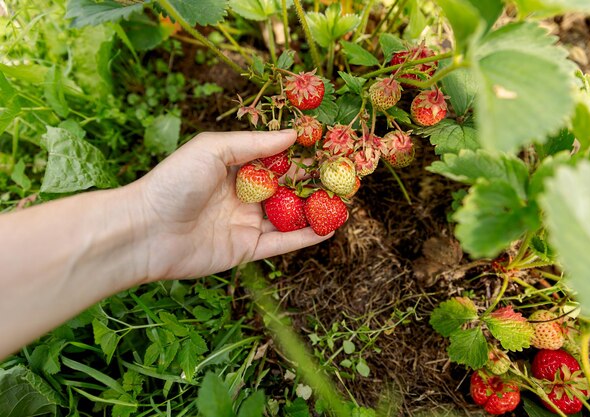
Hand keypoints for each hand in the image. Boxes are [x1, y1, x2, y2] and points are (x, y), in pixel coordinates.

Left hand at [133, 130, 330, 280]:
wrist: (145, 231)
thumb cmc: (173, 182)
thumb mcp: (212, 149)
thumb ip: (253, 143)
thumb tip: (293, 135)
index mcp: (233, 168)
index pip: (275, 159)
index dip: (300, 154)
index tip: (327, 147)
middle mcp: (242, 195)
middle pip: (286, 188)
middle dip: (313, 183)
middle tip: (343, 176)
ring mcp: (245, 223)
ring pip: (287, 216)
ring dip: (314, 210)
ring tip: (344, 202)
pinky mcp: (246, 249)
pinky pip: (281, 242)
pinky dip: (304, 237)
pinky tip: (327, 228)